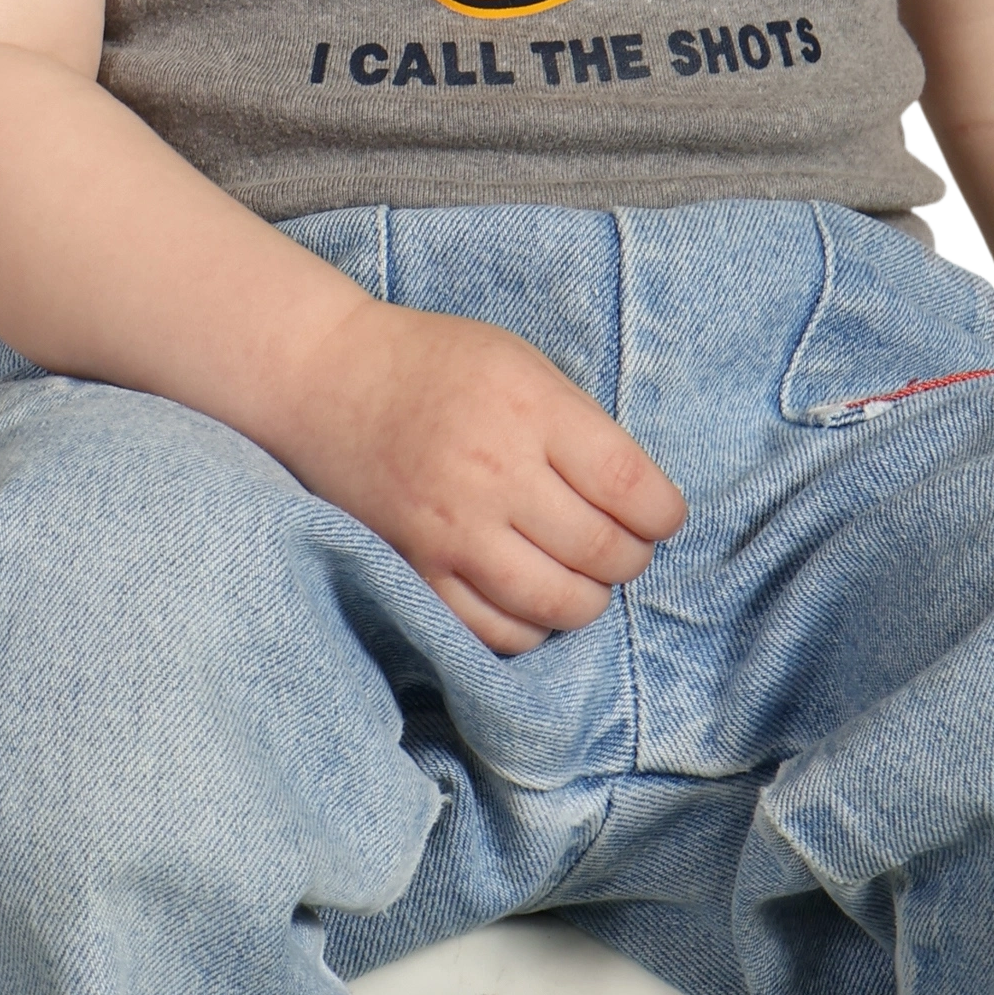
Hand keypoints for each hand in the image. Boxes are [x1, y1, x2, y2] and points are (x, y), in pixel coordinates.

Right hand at [273, 299, 687, 653]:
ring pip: (556, 603)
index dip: (664, 514)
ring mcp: (452, 530)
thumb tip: (638, 499)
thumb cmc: (436, 365)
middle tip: (628, 548)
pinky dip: (532, 628)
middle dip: (632, 558)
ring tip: (586, 578)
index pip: (628, 485)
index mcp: (528, 409)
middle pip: (601, 551)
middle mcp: (493, 473)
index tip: (664, 516)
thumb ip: (577, 426)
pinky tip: (535, 600)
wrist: (329, 382)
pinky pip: (496, 631)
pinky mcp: (418, 571)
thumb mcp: (521, 363)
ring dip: (590, 599)